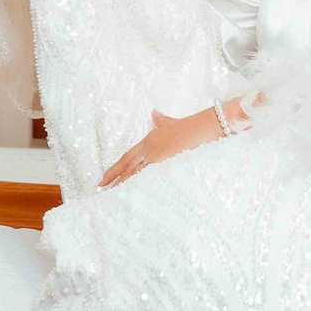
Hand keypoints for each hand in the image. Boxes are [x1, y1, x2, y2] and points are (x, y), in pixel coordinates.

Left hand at [100, 106, 222, 187]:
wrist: (208, 128)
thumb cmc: (194, 127)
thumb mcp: (174, 123)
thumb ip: (162, 121)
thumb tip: (154, 113)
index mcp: (150, 140)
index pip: (128, 157)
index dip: (116, 168)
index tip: (104, 178)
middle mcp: (150, 149)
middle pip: (128, 167)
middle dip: (114, 178)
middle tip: (102, 188)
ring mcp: (158, 158)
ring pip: (136, 175)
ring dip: (124, 186)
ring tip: (113, 197)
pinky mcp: (166, 167)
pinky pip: (149, 181)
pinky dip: (140, 189)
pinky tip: (133, 197)